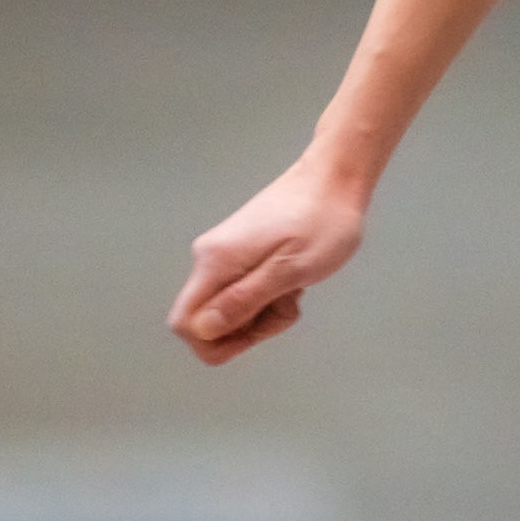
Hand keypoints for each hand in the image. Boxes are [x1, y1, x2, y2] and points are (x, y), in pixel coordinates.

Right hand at [167, 153, 366, 365]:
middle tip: (286, 304)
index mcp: (215, 262)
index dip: (216, 341)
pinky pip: (244, 294)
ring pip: (231, 310)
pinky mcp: (239, 254)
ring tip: (295, 288)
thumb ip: (245, 300)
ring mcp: (224, 255)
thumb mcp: (290, 269)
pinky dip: (269, 298)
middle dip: (248, 328)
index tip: (257, 330)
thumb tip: (204, 329)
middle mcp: (210, 258)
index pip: (185, 324)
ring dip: (265, 313)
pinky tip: (293, 280)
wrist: (335, 179)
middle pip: (209, 321)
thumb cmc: (323, 221)